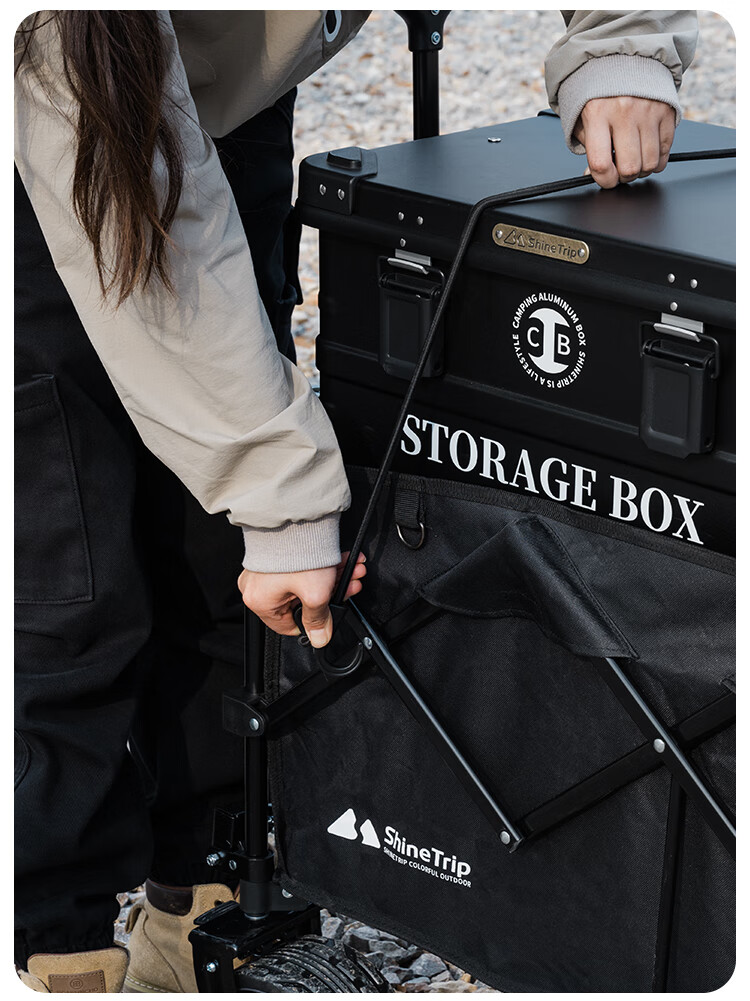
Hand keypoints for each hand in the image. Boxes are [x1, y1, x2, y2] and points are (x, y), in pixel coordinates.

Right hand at [237, 551, 366, 647]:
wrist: (296, 517)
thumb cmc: (296, 553)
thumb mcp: (315, 594)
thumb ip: (319, 620)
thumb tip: (320, 638)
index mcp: (259, 602)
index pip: (290, 626)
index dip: (314, 621)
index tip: (330, 613)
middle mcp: (257, 587)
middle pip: (301, 602)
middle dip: (330, 593)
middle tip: (349, 585)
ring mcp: (266, 570)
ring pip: (305, 583)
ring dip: (331, 578)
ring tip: (353, 572)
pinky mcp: (275, 555)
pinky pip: (301, 569)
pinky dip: (322, 567)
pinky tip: (343, 563)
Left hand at [575, 96, 675, 188]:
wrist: (623, 59)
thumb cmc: (599, 94)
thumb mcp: (583, 118)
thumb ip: (589, 147)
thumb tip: (598, 175)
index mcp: (597, 113)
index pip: (601, 164)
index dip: (604, 181)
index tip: (606, 180)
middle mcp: (624, 111)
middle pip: (630, 167)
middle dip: (624, 176)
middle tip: (620, 169)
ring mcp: (648, 111)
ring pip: (650, 163)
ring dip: (641, 169)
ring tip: (633, 159)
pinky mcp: (667, 111)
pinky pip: (665, 151)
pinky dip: (657, 159)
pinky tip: (646, 151)